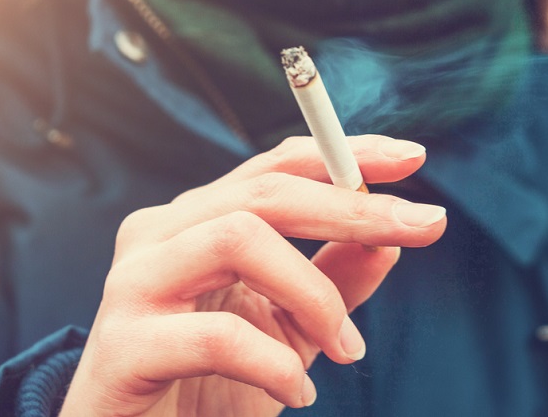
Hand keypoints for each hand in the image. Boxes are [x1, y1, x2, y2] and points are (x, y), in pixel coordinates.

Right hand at [59, 135, 445, 416]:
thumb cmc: (208, 387)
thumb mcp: (288, 332)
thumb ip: (333, 284)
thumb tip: (389, 241)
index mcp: (197, 222)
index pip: (275, 166)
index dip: (344, 154)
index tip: (413, 158)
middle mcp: (160, 235)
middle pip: (263, 191)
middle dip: (352, 205)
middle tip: (425, 228)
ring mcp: (134, 283)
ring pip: (239, 238)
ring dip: (313, 293)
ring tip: (346, 349)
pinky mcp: (122, 344)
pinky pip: (216, 334)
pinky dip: (274, 363)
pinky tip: (297, 393)